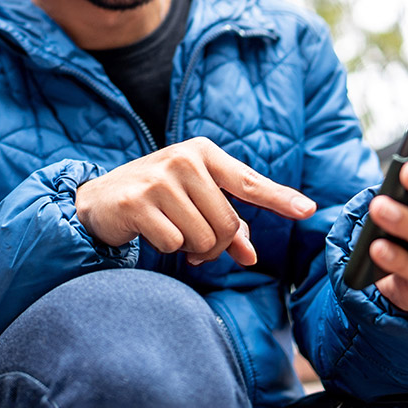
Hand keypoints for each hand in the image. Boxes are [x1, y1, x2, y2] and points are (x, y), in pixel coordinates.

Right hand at [75, 137, 316, 265]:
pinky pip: (175, 243)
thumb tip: (250, 255)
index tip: (308, 210)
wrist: (98, 199)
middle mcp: (184, 159)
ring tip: (175, 236)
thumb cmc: (157, 199)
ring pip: (203, 237)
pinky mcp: (139, 202)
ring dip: (193, 249)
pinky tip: (154, 234)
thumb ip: (227, 224)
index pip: (250, 181)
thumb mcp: (194, 201)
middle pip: (228, 224)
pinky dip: (169, 248)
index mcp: (204, 152)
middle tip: (198, 247)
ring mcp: (160, 179)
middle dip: (217, 246)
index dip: (281, 199)